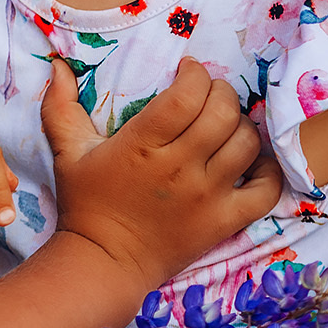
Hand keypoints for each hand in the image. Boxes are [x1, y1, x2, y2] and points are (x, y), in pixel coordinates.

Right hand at [45, 58, 281, 287]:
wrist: (104, 262)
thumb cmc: (86, 204)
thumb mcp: (67, 151)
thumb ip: (60, 106)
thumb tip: (58, 66)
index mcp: (142, 145)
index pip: (187, 95)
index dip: (195, 74)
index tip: (188, 71)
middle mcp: (179, 167)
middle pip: (222, 113)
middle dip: (221, 92)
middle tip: (209, 94)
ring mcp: (206, 196)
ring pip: (246, 144)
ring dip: (242, 125)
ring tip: (227, 125)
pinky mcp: (224, 222)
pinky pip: (265, 190)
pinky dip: (268, 170)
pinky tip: (254, 161)